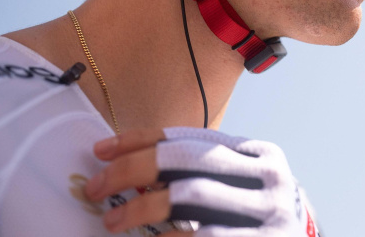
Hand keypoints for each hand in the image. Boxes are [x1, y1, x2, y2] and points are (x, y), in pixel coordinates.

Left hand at [85, 128, 317, 235]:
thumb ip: (203, 174)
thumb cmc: (255, 222)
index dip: (141, 139)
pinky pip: (202, 236)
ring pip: (191, 194)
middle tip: (96, 186)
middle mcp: (268, 177)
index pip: (191, 137)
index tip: (101, 150)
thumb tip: (131, 167)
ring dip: (141, 207)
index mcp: (259, 154)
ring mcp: (268, 212)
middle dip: (133, 168)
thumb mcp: (240, 188)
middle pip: (188, 158)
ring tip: (112, 221)